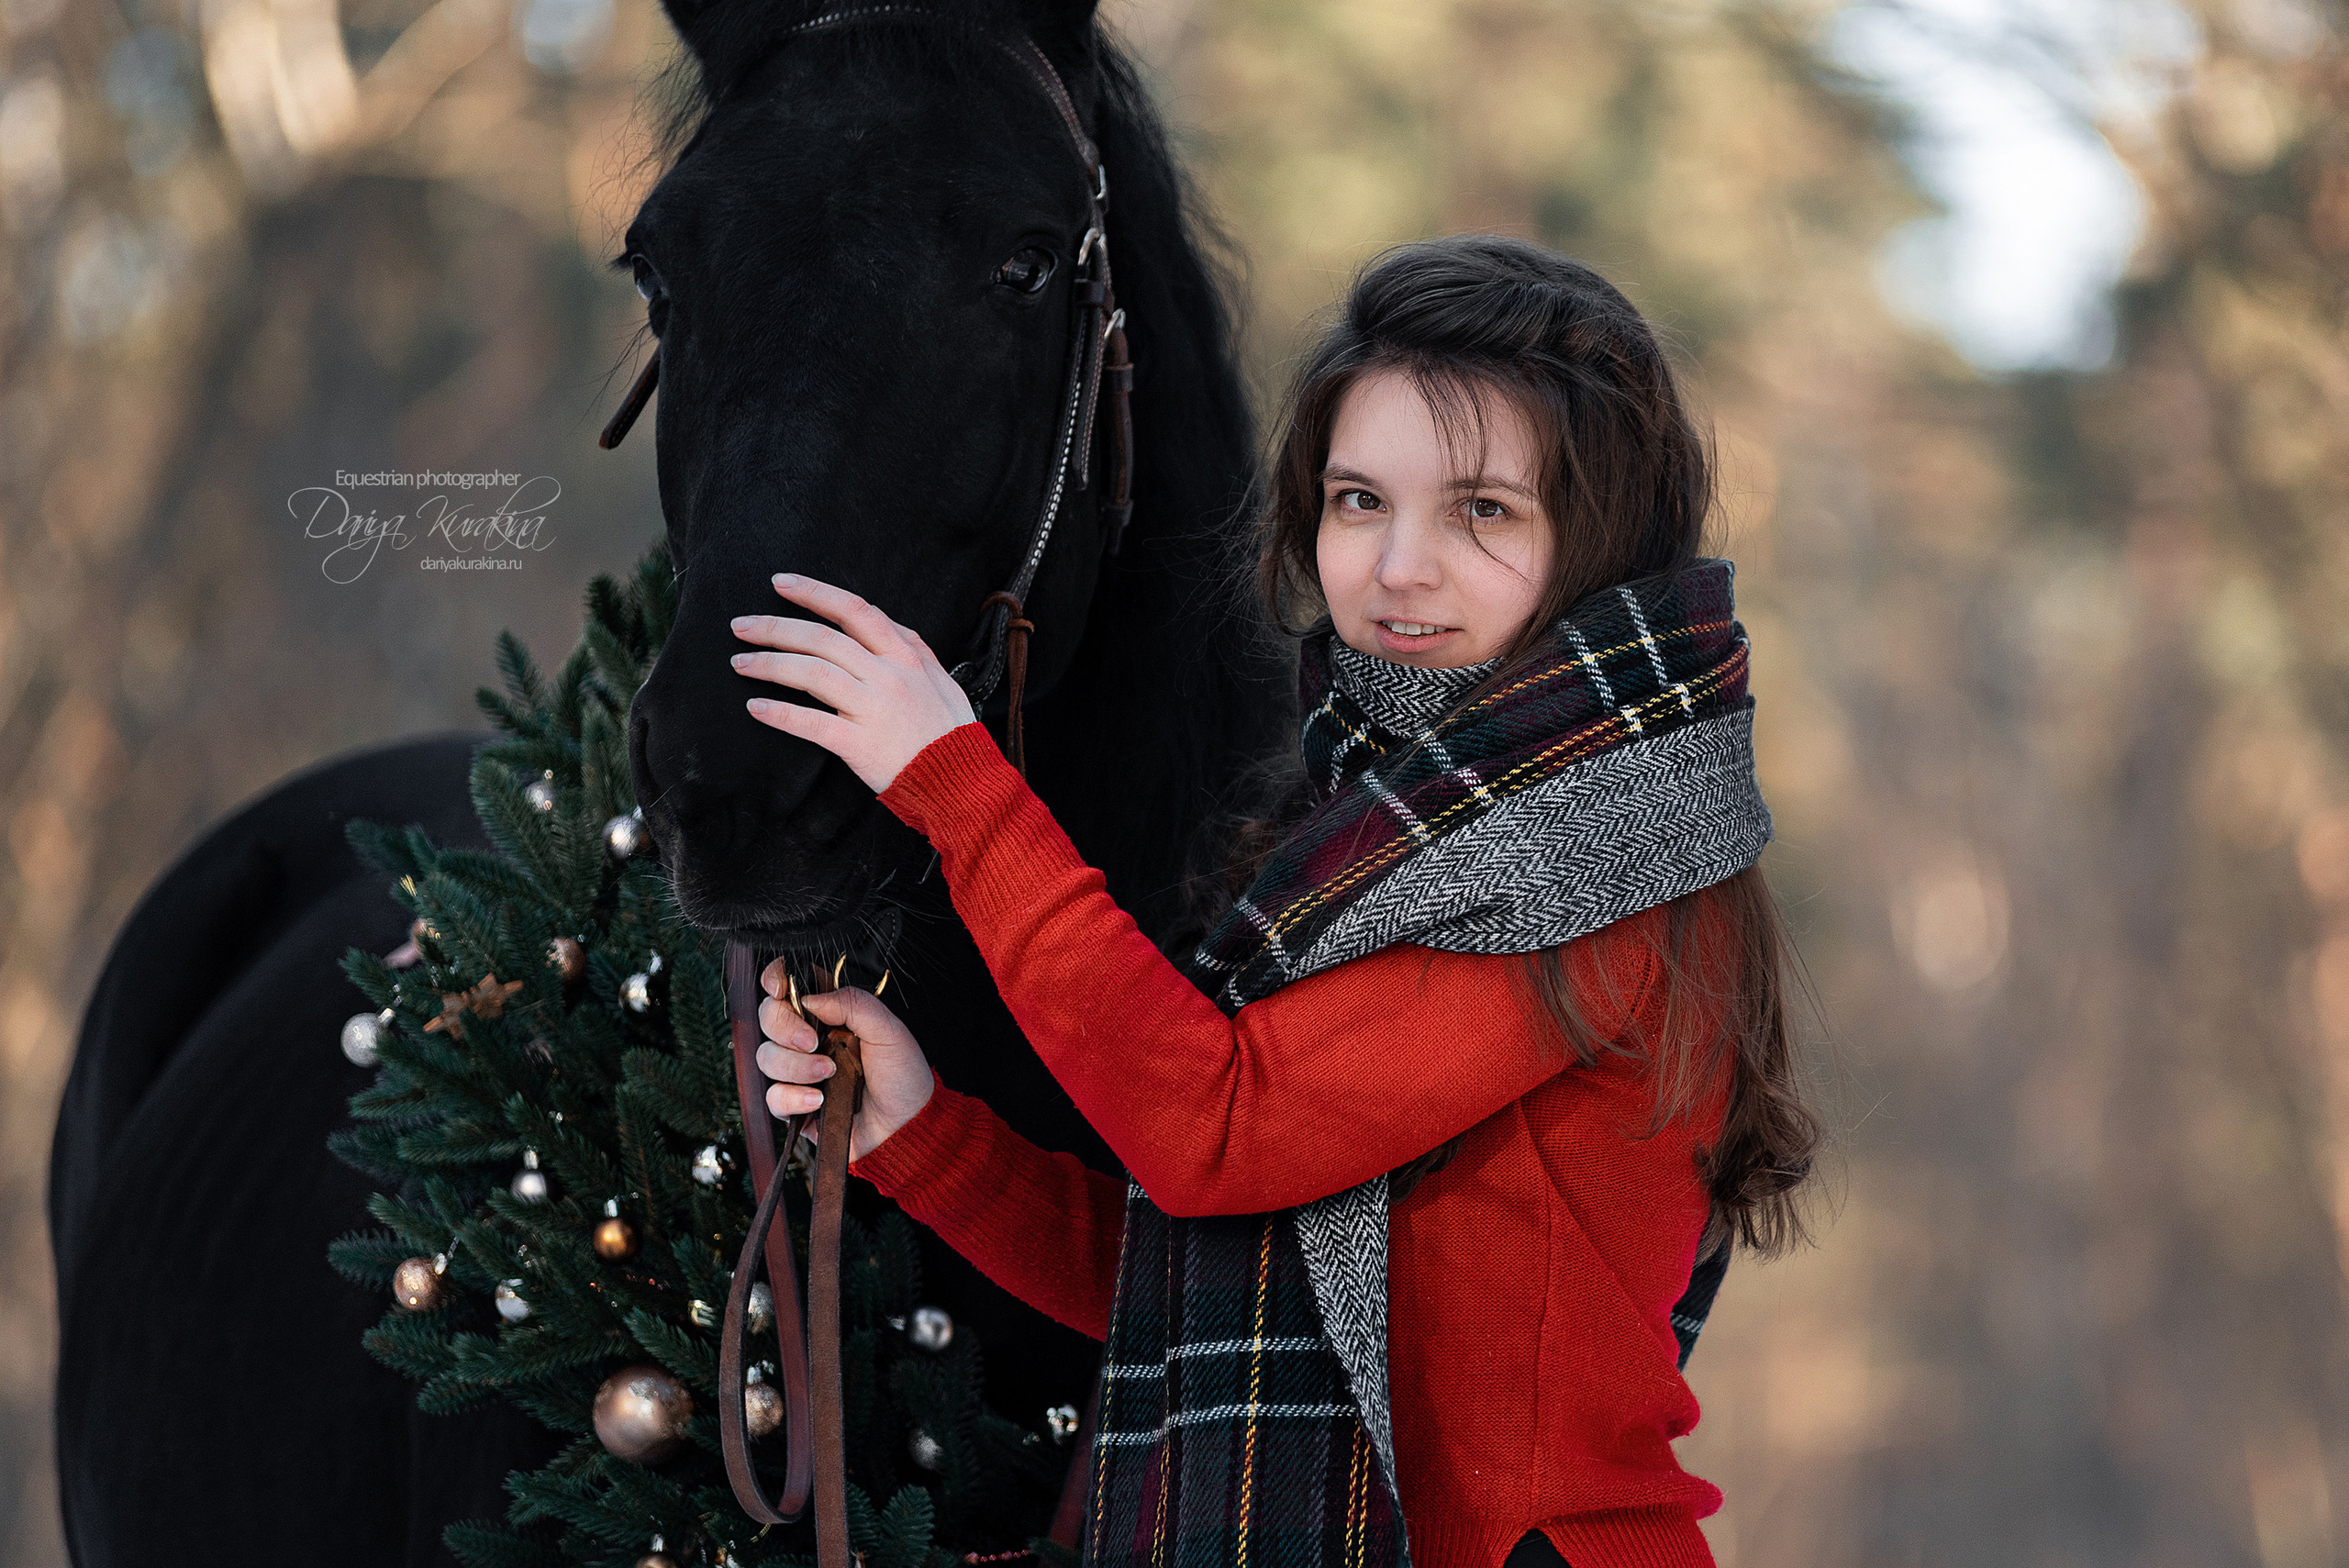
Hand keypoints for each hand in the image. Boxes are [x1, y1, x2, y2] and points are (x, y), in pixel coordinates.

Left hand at [732, 573, 975, 791]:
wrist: (961, 781)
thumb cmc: (950, 732)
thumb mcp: (941, 679)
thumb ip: (912, 648)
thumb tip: (881, 621)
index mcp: (906, 656)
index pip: (854, 611)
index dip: (814, 592)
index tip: (780, 583)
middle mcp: (888, 676)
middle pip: (822, 639)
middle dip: (775, 627)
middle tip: (741, 625)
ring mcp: (873, 710)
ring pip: (812, 673)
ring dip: (769, 664)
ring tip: (740, 662)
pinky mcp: (860, 745)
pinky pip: (812, 724)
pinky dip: (781, 714)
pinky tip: (756, 708)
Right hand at [754, 967, 935, 1161]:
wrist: (906, 1126)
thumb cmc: (902, 1077)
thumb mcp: (888, 1031)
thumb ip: (853, 1004)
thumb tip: (809, 998)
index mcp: (829, 1016)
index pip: (789, 989)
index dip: (775, 982)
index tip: (779, 991)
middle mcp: (809, 1040)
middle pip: (768, 1019)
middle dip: (785, 1028)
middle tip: (814, 1042)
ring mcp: (799, 1073)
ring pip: (767, 1058)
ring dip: (796, 1066)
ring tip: (829, 1074)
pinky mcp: (794, 1106)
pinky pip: (773, 1097)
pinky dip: (793, 1097)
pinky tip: (819, 1100)